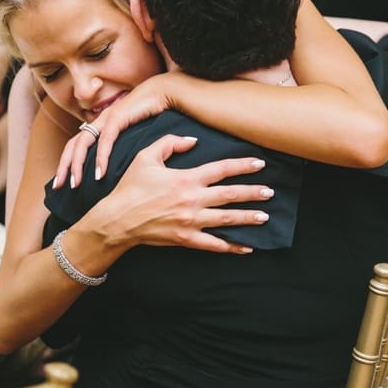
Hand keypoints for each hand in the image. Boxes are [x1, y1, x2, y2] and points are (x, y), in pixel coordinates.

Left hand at [54, 73, 178, 187]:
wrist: (164, 93)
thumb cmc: (152, 114)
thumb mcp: (133, 134)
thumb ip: (123, 146)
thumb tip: (118, 166)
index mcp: (100, 125)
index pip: (76, 145)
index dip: (66, 162)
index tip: (62, 181)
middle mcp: (99, 121)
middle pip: (73, 144)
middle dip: (64, 166)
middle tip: (58, 186)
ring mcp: (106, 118)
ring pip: (82, 143)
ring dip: (77, 164)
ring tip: (75, 183)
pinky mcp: (117, 117)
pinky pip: (105, 140)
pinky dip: (101, 158)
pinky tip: (99, 173)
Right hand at [86, 134, 272, 254]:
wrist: (117, 219)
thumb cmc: (130, 187)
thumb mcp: (146, 157)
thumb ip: (170, 143)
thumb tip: (193, 140)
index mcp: (186, 178)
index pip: (221, 169)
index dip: (242, 166)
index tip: (260, 164)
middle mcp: (192, 199)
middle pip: (230, 195)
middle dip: (252, 193)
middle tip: (271, 192)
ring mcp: (191, 221)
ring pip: (226, 219)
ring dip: (248, 218)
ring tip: (265, 216)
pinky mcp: (186, 238)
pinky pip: (214, 244)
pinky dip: (232, 247)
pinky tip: (247, 247)